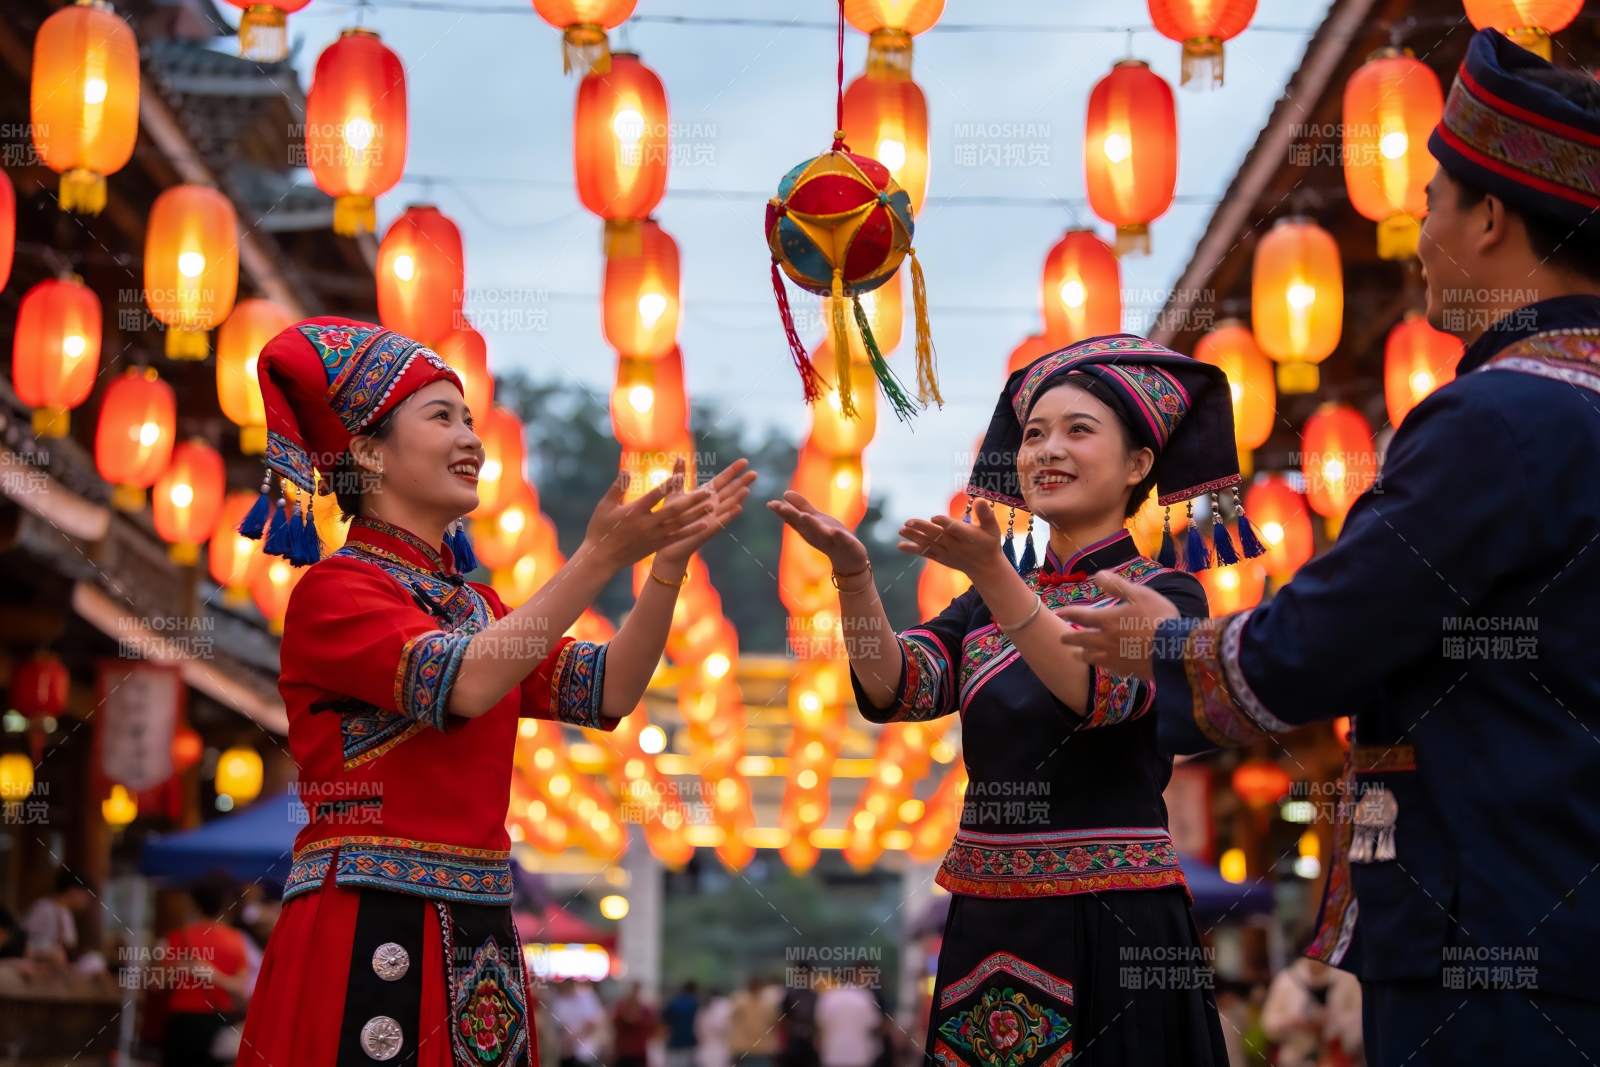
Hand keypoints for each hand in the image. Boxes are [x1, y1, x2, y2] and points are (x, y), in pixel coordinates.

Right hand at [581, 458, 715, 572]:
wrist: (601, 558)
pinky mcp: (657, 545)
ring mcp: (653, 536)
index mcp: (634, 511)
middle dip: (691, 501)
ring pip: (679, 524)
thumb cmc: (600, 529)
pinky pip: (677, 537)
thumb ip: (617, 488)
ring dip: (696, 515)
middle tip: (708, 493)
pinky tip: (705, 525)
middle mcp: (647, 523)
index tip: (681, 476)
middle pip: (673, 510)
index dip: (668, 485)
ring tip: (712, 506)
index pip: (654, 495)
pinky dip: (691, 531)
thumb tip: (627, 470)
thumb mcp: (604, 506)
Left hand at [656, 459, 757, 565]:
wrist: (668, 541)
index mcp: (705, 495)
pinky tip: (738, 509)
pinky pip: (720, 521)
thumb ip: (679, 475)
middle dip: (742, 482)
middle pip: (730, 491)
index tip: (745, 461)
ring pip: (728, 506)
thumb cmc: (671, 517)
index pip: (722, 480)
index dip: (733, 471)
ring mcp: (711, 518)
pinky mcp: (707, 530)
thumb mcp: (675, 492)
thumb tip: (680, 456)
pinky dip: (730, 515)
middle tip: (755, 473)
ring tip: (747, 489)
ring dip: (737, 498)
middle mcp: (712, 505)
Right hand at [766, 490, 869, 572]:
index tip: (770, 503)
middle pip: (803, 525)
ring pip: (820, 532)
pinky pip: (843, 541)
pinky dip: (839, 536)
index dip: (782, 511)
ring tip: (804, 516)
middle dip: (793, 516)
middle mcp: (817, 535)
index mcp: (808, 529)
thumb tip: (785, 493)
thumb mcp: (815, 520)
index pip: (793, 519)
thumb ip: (801, 507)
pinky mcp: (847, 545)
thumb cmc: (830, 538)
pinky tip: (836, 531)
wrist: (848, 561)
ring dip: (812, 525)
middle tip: (781, 507)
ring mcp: (832, 541)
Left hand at [896, 498, 1005, 578]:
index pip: (955, 529)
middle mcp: (956, 546)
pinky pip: (926, 553)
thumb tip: (979, 499)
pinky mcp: (941, 558)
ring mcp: (947, 553)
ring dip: (914, 538)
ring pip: (929, 544)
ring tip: (901, 530)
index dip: (945, 523)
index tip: (934, 517)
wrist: (985, 568)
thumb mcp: (993, 528)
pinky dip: (913, 550)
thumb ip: (986, 514)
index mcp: (968, 537)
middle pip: (937, 536)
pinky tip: (900, 545)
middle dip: (922, 529)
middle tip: (908, 522)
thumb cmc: (989, 543)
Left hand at [1054, 569, 1180, 681]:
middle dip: (1070, 638)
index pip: (1081, 616)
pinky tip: (1102, 665)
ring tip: (1076, 655)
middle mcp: (1105, 641)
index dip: (1068, 613)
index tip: (1059, 613)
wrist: (1175, 650)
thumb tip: (1097, 575)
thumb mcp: (1139, 594)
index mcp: (1107, 620)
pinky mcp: (1126, 671)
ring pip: (1091, 657)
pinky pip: (1107, 669)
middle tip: (1062, 639)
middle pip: (1081, 640)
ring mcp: (1114, 658)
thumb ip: (1117, 585)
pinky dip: (1101, 666)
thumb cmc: (1158, 618)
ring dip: (1081, 655)